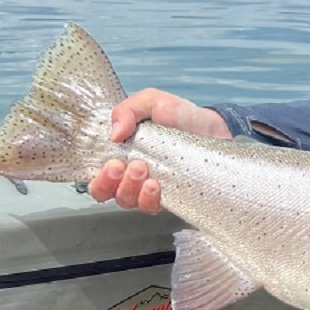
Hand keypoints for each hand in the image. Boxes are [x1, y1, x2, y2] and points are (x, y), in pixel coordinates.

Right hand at [87, 88, 230, 212]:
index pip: (97, 174)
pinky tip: (155, 185)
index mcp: (122, 152)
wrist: (213, 127)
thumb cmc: (179, 116)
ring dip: (129, 188)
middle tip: (125, 166)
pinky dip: (148, 199)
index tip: (112, 162)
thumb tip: (114, 133)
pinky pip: (150, 208)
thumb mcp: (152, 102)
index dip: (97, 175)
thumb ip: (128, 110)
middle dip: (109, 182)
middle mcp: (130, 174)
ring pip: (126, 201)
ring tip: (143, 170)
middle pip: (105, 193)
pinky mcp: (168, 196)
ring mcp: (148, 188)